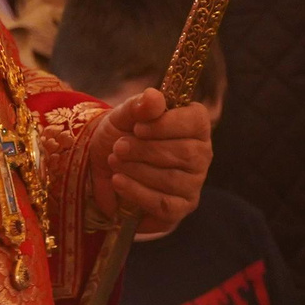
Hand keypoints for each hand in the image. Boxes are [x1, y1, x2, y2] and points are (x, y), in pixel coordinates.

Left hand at [85, 88, 211, 230]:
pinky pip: (164, 204)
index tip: (137, 128)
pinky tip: (118, 181)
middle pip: (185, 153)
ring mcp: (193, 183)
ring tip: (114, 161)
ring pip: (173, 180)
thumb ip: (139, 105)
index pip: (196, 122)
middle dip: (145, 150)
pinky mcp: (181, 207)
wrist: (104, 165)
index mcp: (194, 124)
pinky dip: (137, 192)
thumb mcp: (124, 115)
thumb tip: (153, 97)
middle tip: (119, 147)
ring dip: (137, 170)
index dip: (166, 125)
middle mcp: (201, 153)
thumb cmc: (123, 134)